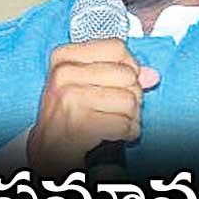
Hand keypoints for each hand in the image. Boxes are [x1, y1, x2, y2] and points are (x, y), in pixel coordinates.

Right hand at [27, 39, 158, 178]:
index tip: (121, 83)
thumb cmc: (67, 117)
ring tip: (116, 123)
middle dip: (132, 97)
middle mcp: (64, 74)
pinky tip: (116, 135)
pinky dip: (126, 133)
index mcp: (64, 57)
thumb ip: (122, 76)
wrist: (47, 150)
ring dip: (130, 118)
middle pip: (128, 75)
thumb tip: (152, 75)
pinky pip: (123, 124)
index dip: (129, 67)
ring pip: (129, 100)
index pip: (116, 47)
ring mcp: (69, 97)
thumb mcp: (88, 87)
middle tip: (117, 110)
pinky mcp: (78, 123)